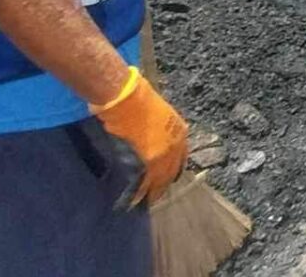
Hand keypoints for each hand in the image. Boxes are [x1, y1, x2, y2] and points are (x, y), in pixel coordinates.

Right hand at [89, 67, 189, 207]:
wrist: (125, 97)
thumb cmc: (137, 98)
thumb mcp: (158, 113)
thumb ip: (160, 130)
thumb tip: (151, 141)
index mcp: (180, 134)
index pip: (179, 160)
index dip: (170, 172)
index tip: (164, 181)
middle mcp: (174, 148)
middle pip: (169, 175)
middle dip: (161, 188)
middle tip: (153, 199)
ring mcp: (160, 158)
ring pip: (156, 184)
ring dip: (148, 196)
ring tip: (140, 207)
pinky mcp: (144, 164)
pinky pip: (140, 185)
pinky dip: (134, 195)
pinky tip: (127, 203)